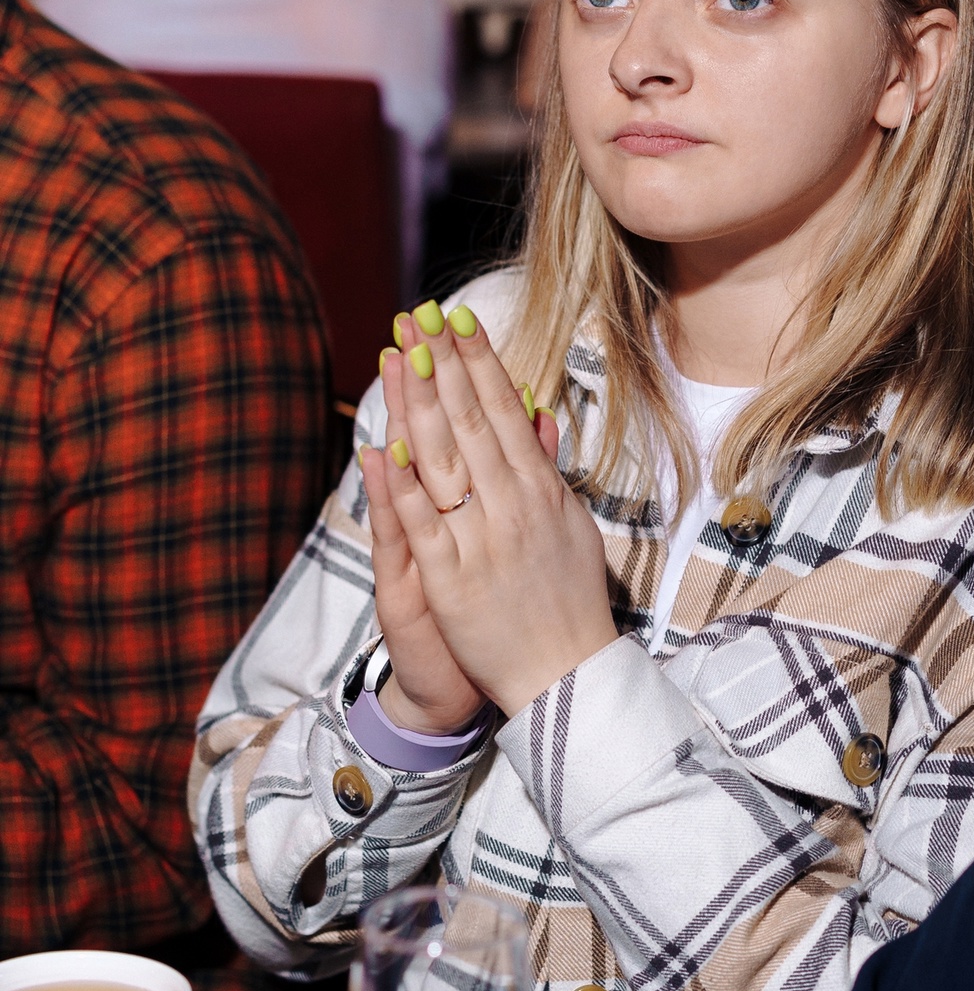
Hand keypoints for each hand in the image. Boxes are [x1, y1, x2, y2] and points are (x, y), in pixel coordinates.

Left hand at [371, 302, 615, 718]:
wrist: (565, 675)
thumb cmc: (569, 599)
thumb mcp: (569, 525)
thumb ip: (546, 468)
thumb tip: (534, 413)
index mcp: (540, 491)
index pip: (503, 411)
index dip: (478, 362)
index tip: (458, 319)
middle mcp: (512, 507)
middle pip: (471, 422)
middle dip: (444, 364)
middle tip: (422, 315)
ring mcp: (480, 541)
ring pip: (444, 461)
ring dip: (421, 404)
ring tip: (404, 354)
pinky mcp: (450, 580)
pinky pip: (423, 524)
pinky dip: (405, 486)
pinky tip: (387, 444)